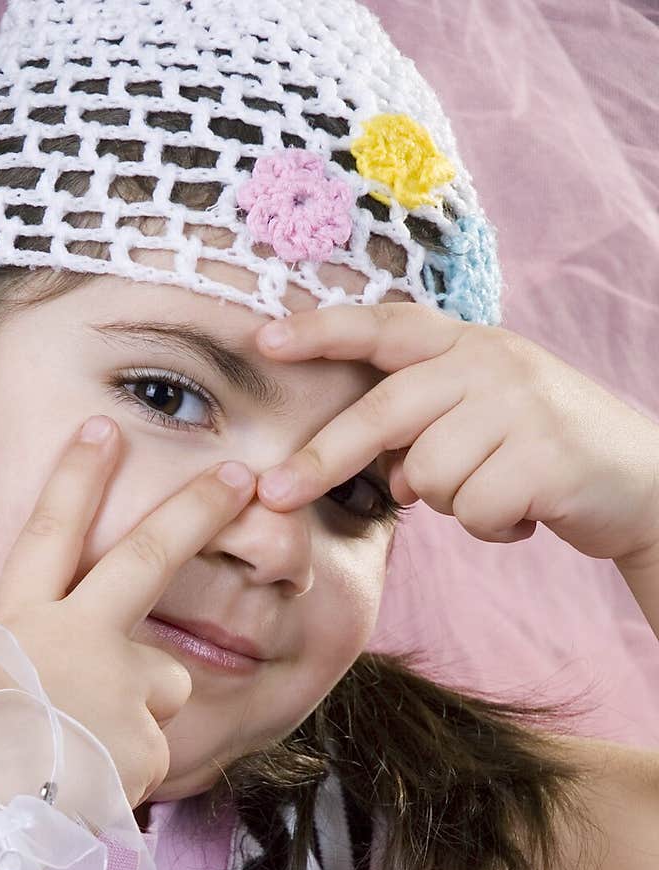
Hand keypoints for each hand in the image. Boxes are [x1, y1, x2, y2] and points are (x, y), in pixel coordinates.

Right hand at [0, 417, 253, 811]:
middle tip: (240, 474)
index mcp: (19, 621)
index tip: (105, 429)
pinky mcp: (149, 744)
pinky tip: (89, 783)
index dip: (77, 479)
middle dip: (196, 508)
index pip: (50, 534)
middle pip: (147, 558)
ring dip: (142, 703)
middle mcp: (78, 641)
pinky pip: (153, 747)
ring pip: (164, 680)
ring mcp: (121, 690)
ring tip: (84, 743)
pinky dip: (130, 765)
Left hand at [255, 302, 658, 564]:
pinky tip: (525, 514)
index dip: (322, 331)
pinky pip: (471, 511)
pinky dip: (490, 527)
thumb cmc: (542, 453)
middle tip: (273, 495)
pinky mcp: (545, 455)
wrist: (644, 481)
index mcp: (468, 344)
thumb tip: (379, 473)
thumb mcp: (483, 416)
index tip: (262, 342)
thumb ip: (424, 427)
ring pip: (426, 477)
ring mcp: (521, 404)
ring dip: (451, 504)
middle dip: (321, 460)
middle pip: (382, 414)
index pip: (384, 327)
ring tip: (497, 491)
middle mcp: (491, 361)